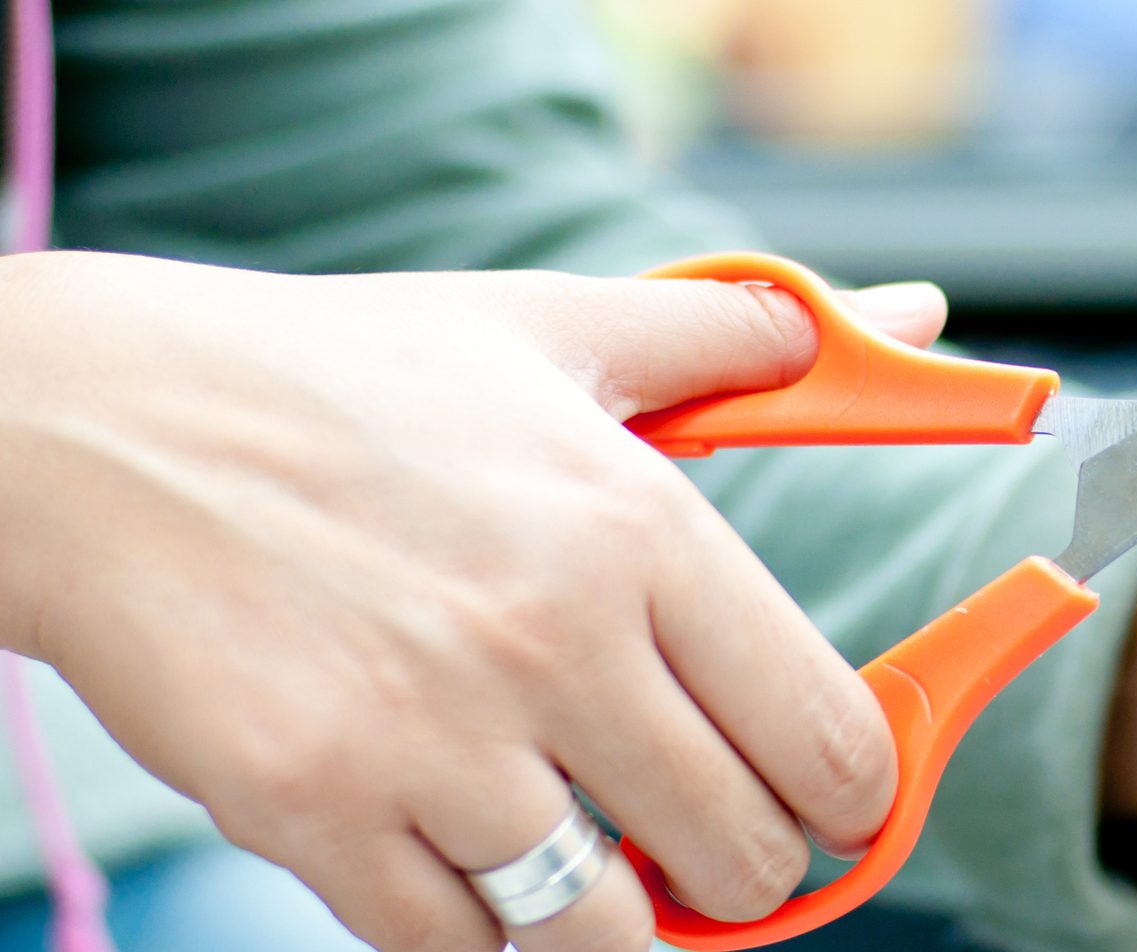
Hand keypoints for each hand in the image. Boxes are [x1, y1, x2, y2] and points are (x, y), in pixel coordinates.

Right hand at [0, 252, 945, 950]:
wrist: (102, 426)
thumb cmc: (345, 379)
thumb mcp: (553, 332)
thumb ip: (742, 338)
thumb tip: (917, 319)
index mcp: (638, 525)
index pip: (826, 735)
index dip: (854, 799)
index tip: (835, 810)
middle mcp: (554, 638)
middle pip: (741, 853)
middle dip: (745, 870)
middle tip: (708, 839)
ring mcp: (430, 736)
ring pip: (608, 937)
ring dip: (621, 921)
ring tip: (598, 865)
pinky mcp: (315, 810)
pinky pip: (457, 949)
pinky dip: (482, 931)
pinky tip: (472, 858)